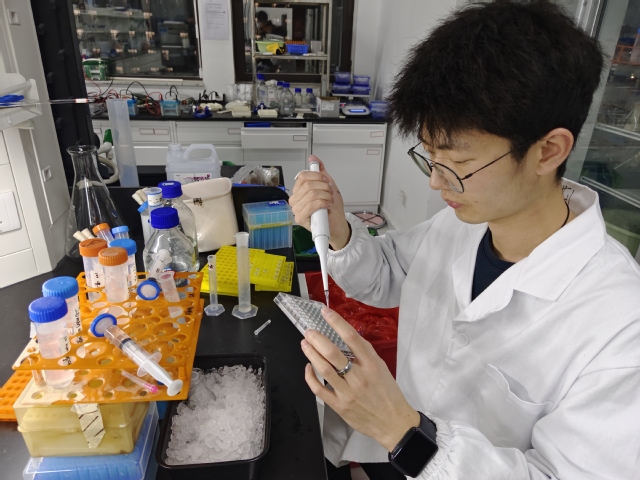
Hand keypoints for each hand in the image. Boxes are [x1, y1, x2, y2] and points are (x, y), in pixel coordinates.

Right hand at [289, 156, 350, 250]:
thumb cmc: (331, 207)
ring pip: (311, 194)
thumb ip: (320, 172)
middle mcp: (295, 199)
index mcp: (299, 190)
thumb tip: (313, 158)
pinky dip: (323, 203)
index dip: (317, 176)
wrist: (337, 224)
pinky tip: (327, 206)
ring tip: (330, 200)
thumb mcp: (328, 185)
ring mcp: (296, 209)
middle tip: (330, 193)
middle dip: (324, 187)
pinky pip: (311, 205)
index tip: (327, 181)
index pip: (302, 176)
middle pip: (308, 185)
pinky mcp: (300, 219)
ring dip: (326, 196)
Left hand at [301, 307, 419, 451]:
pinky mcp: (339, 406)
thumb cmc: (388, 393)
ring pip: (323, 370)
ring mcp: (348, 392)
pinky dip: (310, 377)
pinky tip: (308, 368)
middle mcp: (359, 376)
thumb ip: (365, 353)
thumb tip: (347, 337)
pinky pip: (320, 390)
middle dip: (317, 339)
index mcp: (371, 364)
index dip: (336, 322)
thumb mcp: (382, 368)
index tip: (325, 312)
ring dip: (311, 355)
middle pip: (333, 353)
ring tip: (305, 344)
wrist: (393, 422)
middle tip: (309, 332)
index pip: (351, 337)